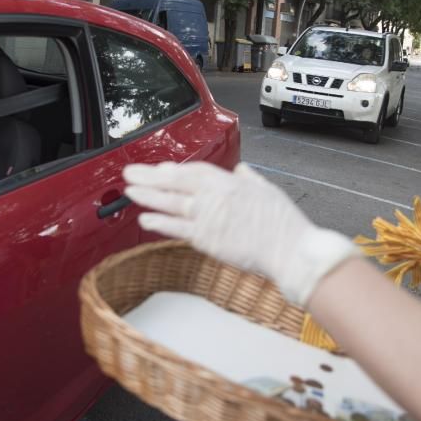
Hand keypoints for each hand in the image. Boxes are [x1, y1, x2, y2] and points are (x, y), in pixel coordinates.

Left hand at [123, 161, 357, 306]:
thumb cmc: (285, 225)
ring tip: (130, 192)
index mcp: (231, 183)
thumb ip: (250, 179)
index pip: (195, 171)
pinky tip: (144, 219)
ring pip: (171, 203)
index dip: (173, 169)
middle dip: (150, 178)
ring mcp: (210, 218)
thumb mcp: (268, 191)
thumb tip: (242, 170)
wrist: (291, 251)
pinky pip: (177, 229)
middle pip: (176, 183)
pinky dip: (159, 223)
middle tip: (130, 174)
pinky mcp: (207, 240)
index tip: (158, 169)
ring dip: (148, 197)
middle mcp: (216, 197)